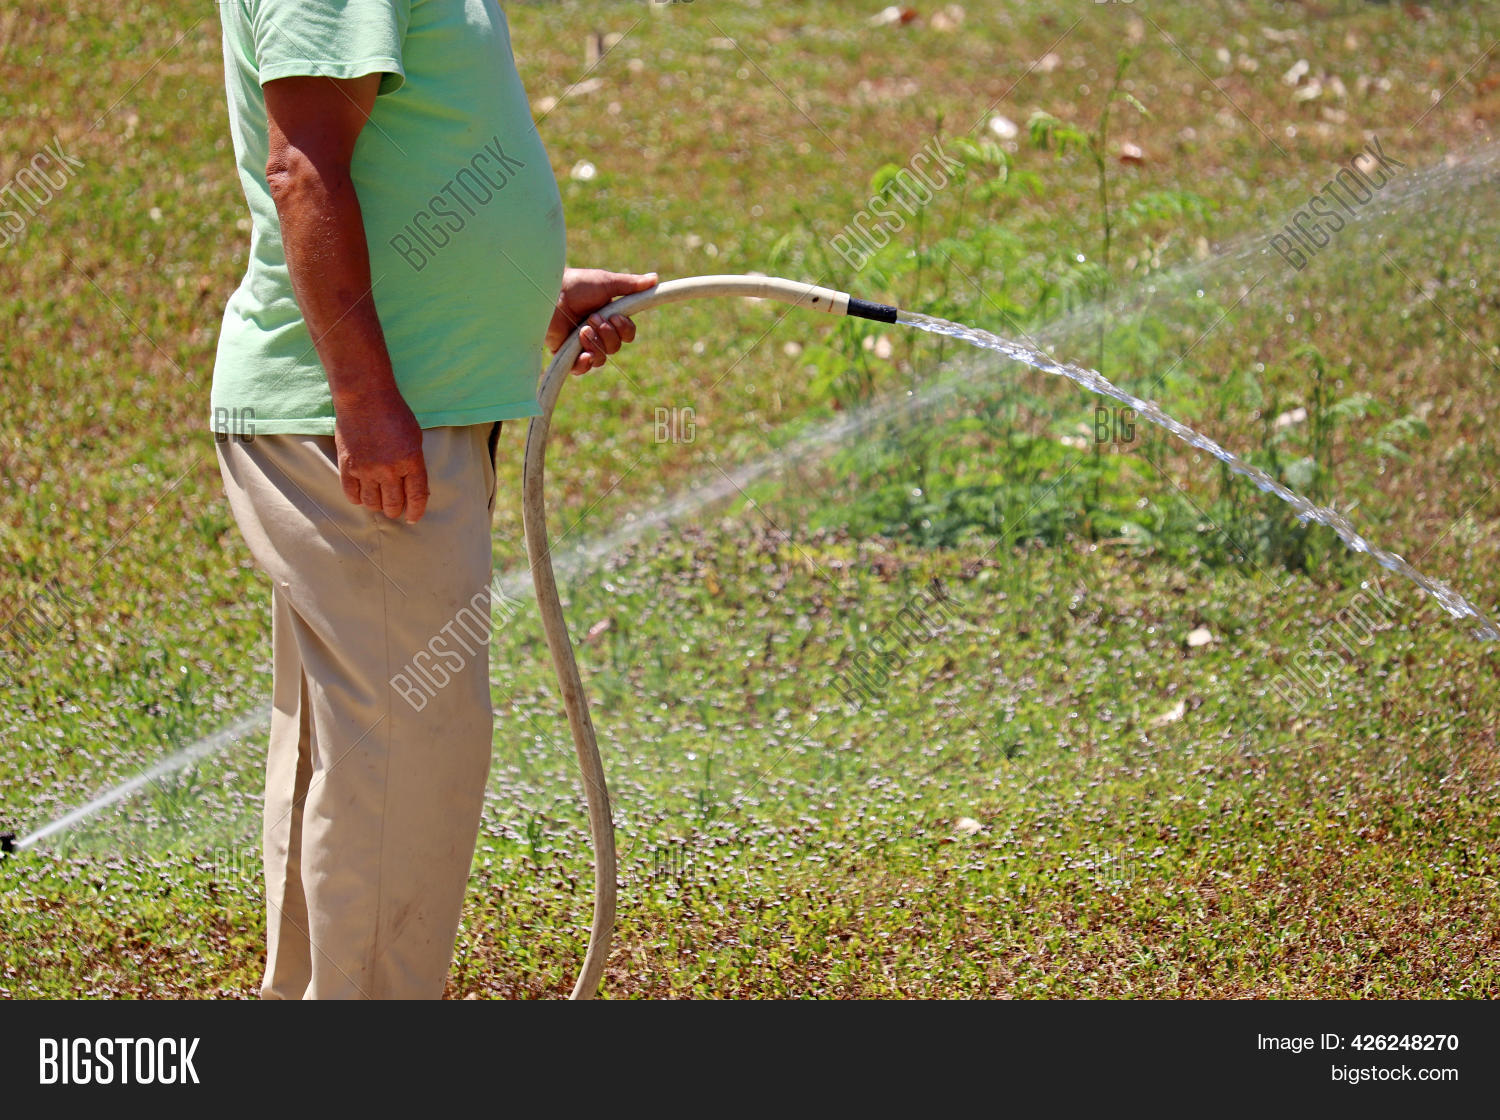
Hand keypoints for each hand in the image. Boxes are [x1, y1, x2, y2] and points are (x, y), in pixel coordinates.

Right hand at [333, 388, 429, 522]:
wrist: (364, 398)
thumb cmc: (394, 414)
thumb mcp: (415, 438)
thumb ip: (414, 464)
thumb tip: (415, 488)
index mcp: (411, 462)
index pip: (416, 497)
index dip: (416, 512)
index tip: (413, 518)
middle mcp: (389, 470)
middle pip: (393, 504)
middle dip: (396, 510)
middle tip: (395, 508)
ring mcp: (366, 469)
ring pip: (372, 503)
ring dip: (377, 505)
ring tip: (379, 500)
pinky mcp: (347, 466)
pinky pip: (352, 494)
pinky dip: (358, 499)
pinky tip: (362, 496)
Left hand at [546, 267, 657, 374]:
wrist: (548, 291)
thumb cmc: (575, 284)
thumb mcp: (606, 282)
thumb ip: (630, 285)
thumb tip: (655, 279)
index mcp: (608, 318)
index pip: (627, 335)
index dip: (625, 329)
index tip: (615, 316)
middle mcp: (596, 333)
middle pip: (616, 348)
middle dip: (608, 334)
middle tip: (592, 318)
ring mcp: (581, 344)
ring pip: (601, 359)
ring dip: (596, 344)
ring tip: (582, 329)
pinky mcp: (566, 354)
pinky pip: (582, 369)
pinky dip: (585, 363)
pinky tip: (583, 353)